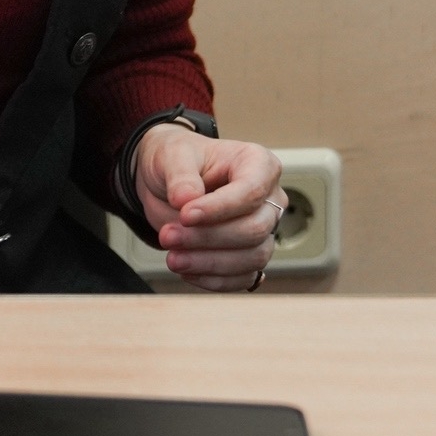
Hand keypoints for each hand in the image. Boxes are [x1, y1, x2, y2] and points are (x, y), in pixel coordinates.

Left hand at [133, 124, 284, 292]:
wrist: (166, 181)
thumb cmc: (178, 160)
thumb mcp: (172, 155)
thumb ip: (180, 176)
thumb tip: (186, 199)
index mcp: (258, 164)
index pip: (251, 192)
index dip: (220, 208)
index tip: (185, 215)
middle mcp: (268, 199)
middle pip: (254, 229)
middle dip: (208, 238)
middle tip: (168, 236)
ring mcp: (264, 230)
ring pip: (254, 257)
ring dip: (210, 263)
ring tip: (174, 259)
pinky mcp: (250, 256)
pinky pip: (245, 278)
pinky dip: (215, 280)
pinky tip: (187, 271)